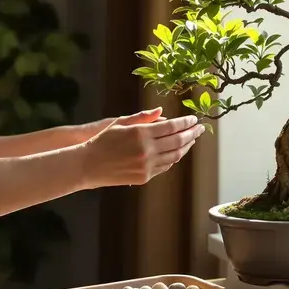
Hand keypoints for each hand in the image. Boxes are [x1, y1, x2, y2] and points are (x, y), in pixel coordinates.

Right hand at [79, 109, 203, 188]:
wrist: (88, 165)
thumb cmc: (102, 140)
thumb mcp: (120, 123)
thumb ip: (143, 117)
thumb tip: (162, 112)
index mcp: (141, 134)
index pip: (172, 127)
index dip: (186, 122)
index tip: (194, 119)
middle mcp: (147, 150)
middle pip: (177, 141)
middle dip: (191, 133)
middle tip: (200, 128)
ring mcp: (146, 165)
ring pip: (174, 156)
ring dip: (185, 147)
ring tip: (192, 139)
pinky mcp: (144, 177)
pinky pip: (165, 167)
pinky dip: (173, 158)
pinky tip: (177, 151)